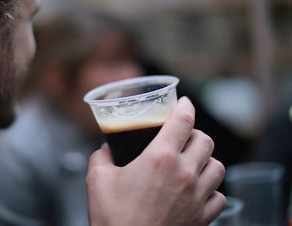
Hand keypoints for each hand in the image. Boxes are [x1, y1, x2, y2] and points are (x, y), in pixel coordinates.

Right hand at [86, 97, 225, 225]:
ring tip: (193, 162)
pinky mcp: (202, 218)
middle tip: (182, 136)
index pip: (183, 121)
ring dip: (206, 159)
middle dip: (194, 133)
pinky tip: (198, 191)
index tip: (184, 103)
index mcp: (160, 158)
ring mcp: (197, 197)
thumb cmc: (113, 218)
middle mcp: (184, 174)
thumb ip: (101, 157)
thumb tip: (105, 149)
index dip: (185, 106)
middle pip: (205, 140)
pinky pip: (219, 196)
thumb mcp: (97, 180)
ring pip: (218, 166)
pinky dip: (211, 189)